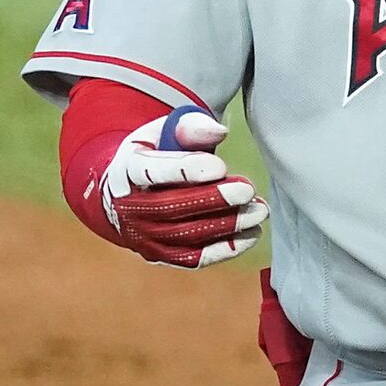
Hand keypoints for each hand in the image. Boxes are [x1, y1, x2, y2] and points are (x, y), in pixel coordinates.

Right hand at [100, 107, 266, 269]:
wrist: (127, 193)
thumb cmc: (152, 156)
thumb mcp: (163, 132)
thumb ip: (189, 127)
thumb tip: (219, 132)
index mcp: (126, 170)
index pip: (152, 172)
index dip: (185, 171)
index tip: (219, 167)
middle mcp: (129, 208)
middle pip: (171, 208)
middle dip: (212, 200)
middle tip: (246, 190)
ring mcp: (143, 236)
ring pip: (186, 236)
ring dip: (226, 225)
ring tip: (258, 211)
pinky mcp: (160, 256)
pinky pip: (194, 258)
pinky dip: (225, 249)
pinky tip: (251, 235)